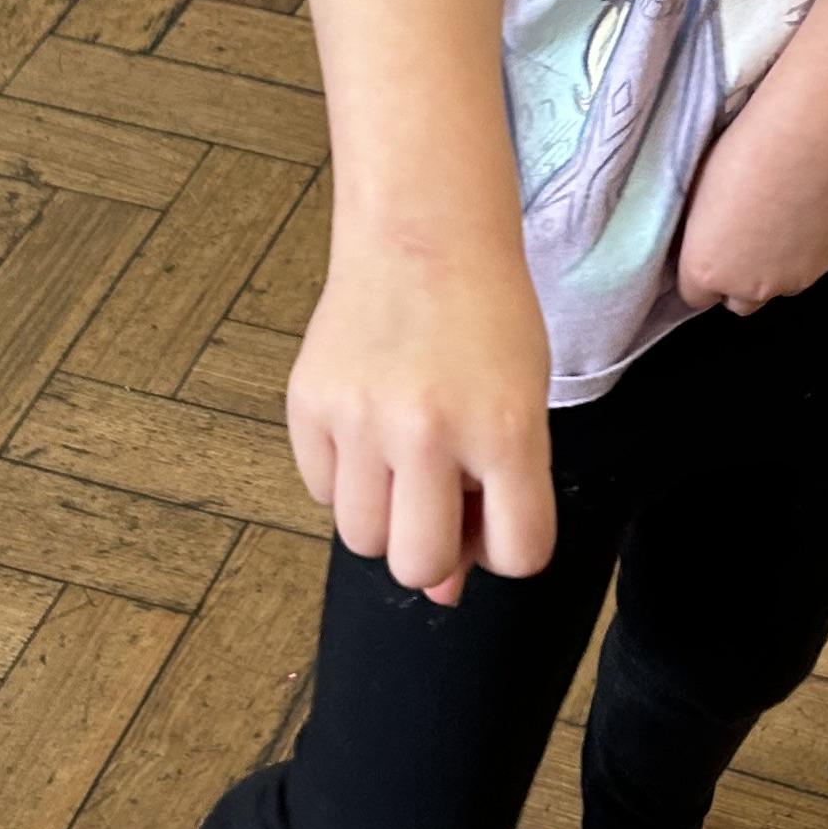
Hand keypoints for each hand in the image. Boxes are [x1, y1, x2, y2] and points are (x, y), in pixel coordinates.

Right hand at [288, 234, 551, 602]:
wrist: (422, 233)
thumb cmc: (487, 320)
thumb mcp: (518, 403)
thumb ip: (496, 499)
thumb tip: (442, 595)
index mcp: (504, 429)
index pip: (519, 555)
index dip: (510, 546)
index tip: (501, 513)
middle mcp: (429, 430)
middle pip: (420, 565)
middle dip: (435, 547)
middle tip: (440, 495)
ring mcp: (360, 418)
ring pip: (363, 540)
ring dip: (386, 516)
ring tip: (403, 459)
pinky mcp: (308, 405)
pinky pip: (323, 492)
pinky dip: (347, 477)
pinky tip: (369, 424)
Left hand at [677, 97, 827, 318]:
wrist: (806, 144)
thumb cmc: (743, 156)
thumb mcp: (697, 195)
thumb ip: (701, 235)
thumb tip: (707, 239)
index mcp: (705, 269)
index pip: (695, 296)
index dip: (703, 274)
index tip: (709, 250)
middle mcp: (746, 287)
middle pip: (737, 303)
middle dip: (737, 280)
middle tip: (742, 242)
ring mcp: (788, 281)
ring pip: (775, 289)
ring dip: (772, 270)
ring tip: (777, 225)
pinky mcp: (822, 267)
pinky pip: (805, 271)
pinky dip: (801, 254)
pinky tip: (802, 219)